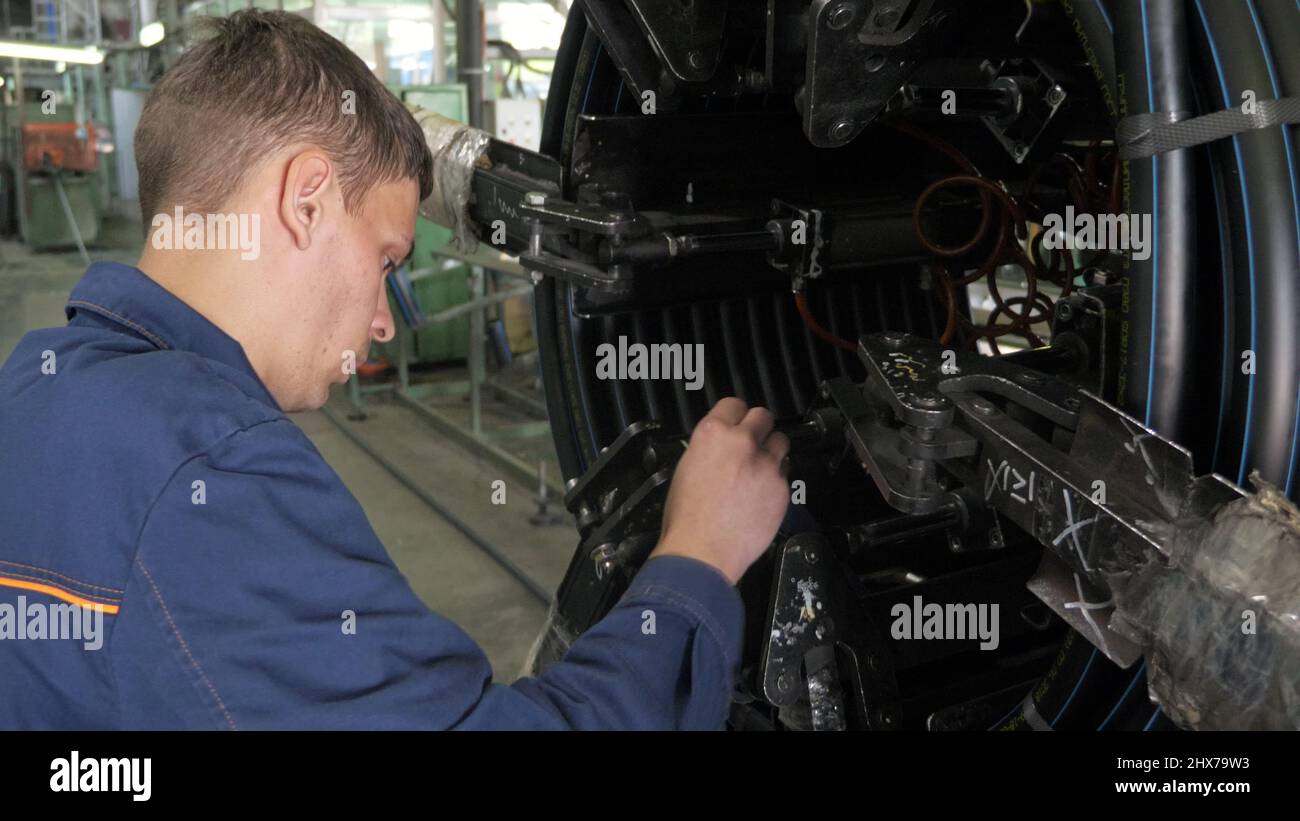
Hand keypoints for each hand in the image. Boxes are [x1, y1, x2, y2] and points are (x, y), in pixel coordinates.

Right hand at [649, 397, 790, 584]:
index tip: (737, 423)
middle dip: (758, 428)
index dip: (735, 415)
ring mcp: (767, 465)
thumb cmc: (686, 518)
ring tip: (759, 469)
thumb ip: (709, 449)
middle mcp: (743, 443)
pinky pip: (785, 474)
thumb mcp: (686, 469)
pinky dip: (775, 481)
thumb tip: (721, 447)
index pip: (734, 404)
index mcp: (713, 434)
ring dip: (772, 452)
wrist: (702, 553)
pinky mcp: (782, 489)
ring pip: (781, 442)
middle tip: (751, 443)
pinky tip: (760, 496)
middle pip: (763, 416)